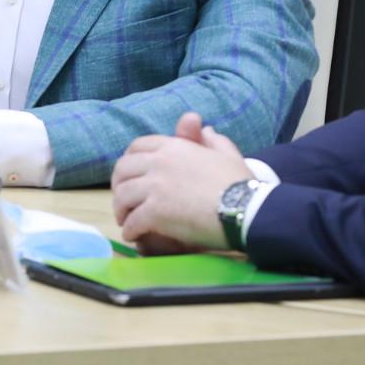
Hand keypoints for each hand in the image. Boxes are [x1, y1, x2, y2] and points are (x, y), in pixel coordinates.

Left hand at [111, 112, 253, 253]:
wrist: (245, 209)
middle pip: (123, 169)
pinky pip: (132, 221)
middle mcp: (159, 162)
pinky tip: (135, 235)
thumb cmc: (240, 184)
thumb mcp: (227, 155)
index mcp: (174, 147)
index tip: (131, 174)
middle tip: (124, 200)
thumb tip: (205, 129)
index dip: (130, 160)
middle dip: (119, 184)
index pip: (138, 146)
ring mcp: (155, 187)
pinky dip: (130, 230)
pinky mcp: (154, 212)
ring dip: (121, 209)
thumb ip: (213, 141)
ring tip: (126, 220)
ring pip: (122, 195)